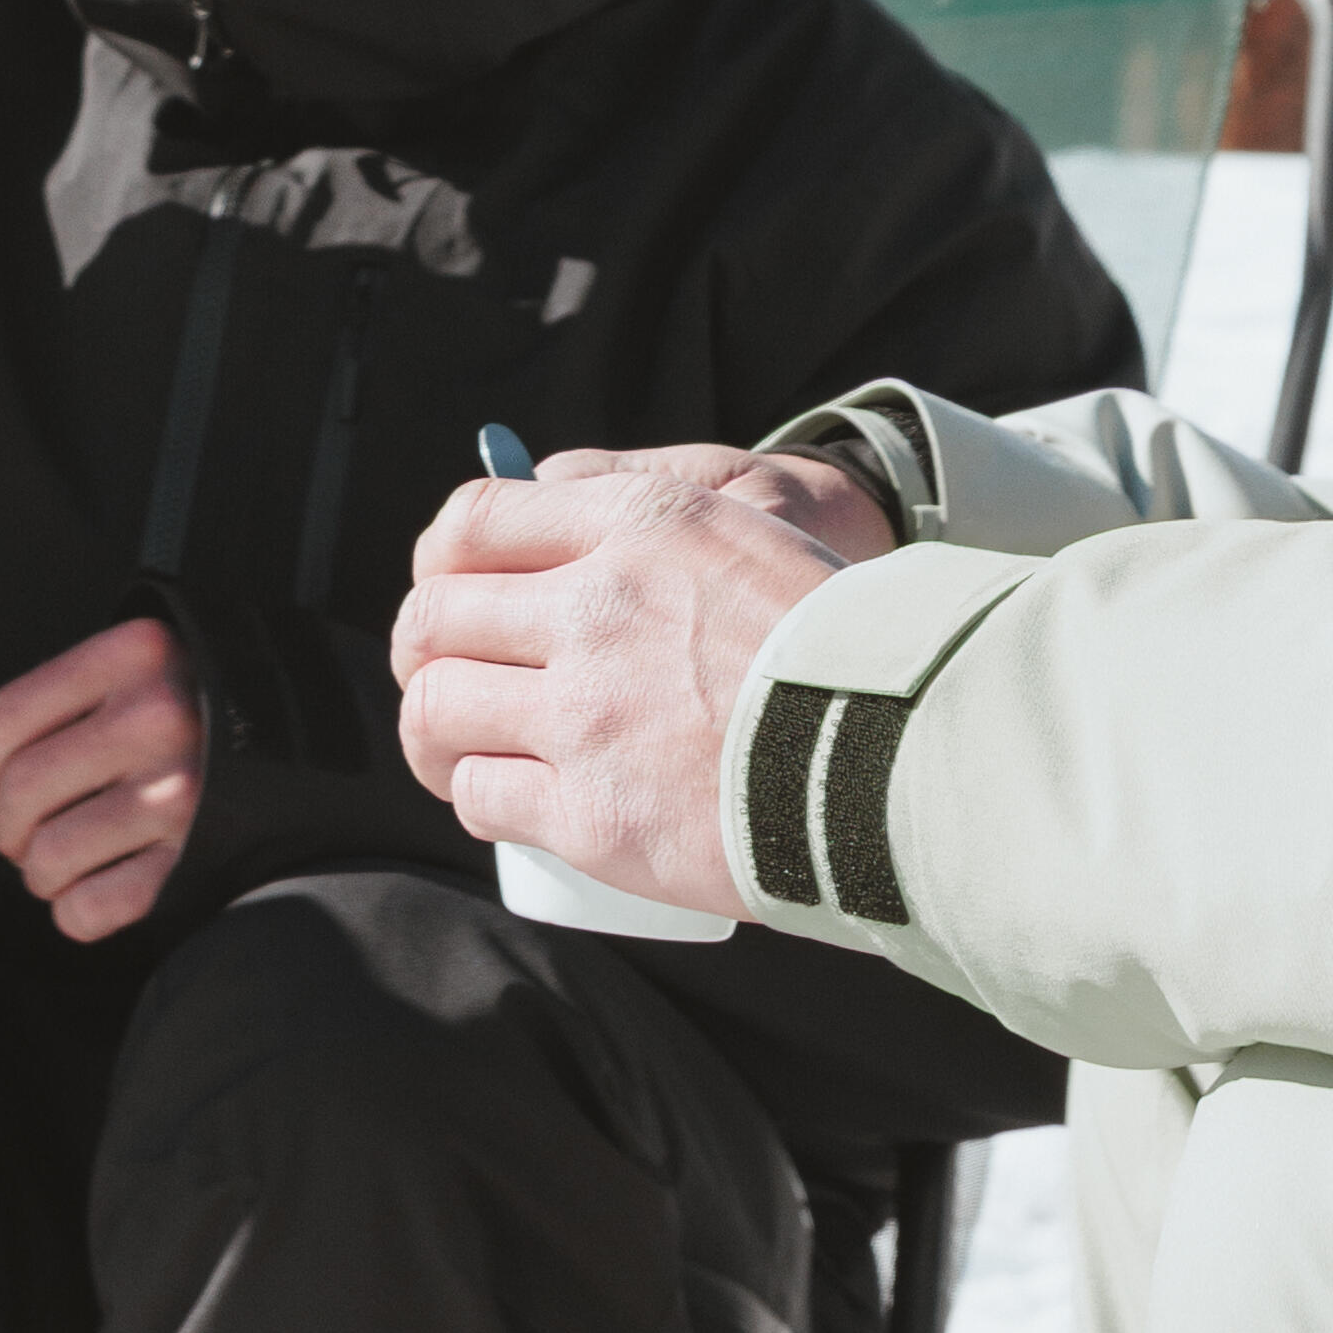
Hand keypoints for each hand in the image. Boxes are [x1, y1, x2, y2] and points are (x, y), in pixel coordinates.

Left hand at [0, 608, 205, 945]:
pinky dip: (74, 913)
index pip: (7, 717)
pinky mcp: (199, 857)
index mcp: (133, 655)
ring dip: (39, 873)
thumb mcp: (124, 678)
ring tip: (65, 860)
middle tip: (21, 836)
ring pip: (45, 858)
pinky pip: (90, 910)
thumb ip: (42, 700)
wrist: (310, 752)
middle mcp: (159, 716)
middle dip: (3, 829)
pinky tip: (93, 891)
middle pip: (19, 792)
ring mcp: (184, 791)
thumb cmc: (193, 707)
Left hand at [388, 438, 896, 923]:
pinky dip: (479, 798)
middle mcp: (599, 604)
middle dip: (424, 651)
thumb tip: (550, 533)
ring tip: (456, 751)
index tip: (449, 592)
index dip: (440, 561)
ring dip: (433, 731)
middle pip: (437, 615)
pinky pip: (482, 795)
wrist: (907, 754)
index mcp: (641, 521)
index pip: (474, 520)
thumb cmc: (843, 650)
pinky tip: (504, 800)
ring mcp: (589, 711)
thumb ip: (651, 532)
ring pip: (438, 707)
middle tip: (443, 680)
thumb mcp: (749, 536)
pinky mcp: (594, 812)